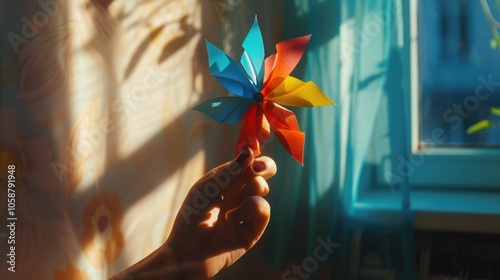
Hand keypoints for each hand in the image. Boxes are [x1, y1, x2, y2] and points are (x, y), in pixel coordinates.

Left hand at [166, 148, 276, 278]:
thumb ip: (229, 172)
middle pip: (263, 170)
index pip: (245, 160)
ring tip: (232, 204)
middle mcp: (238, 192)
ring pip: (262, 188)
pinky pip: (263, 210)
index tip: (256, 146)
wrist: (187, 253)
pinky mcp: (254, 229)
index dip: (253, 152)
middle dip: (265, 165)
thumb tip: (250, 152)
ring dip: (251, 190)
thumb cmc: (191, 218)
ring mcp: (247, 210)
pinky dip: (249, 210)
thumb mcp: (206, 189)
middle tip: (259, 168)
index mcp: (226, 179)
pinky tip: (232, 218)